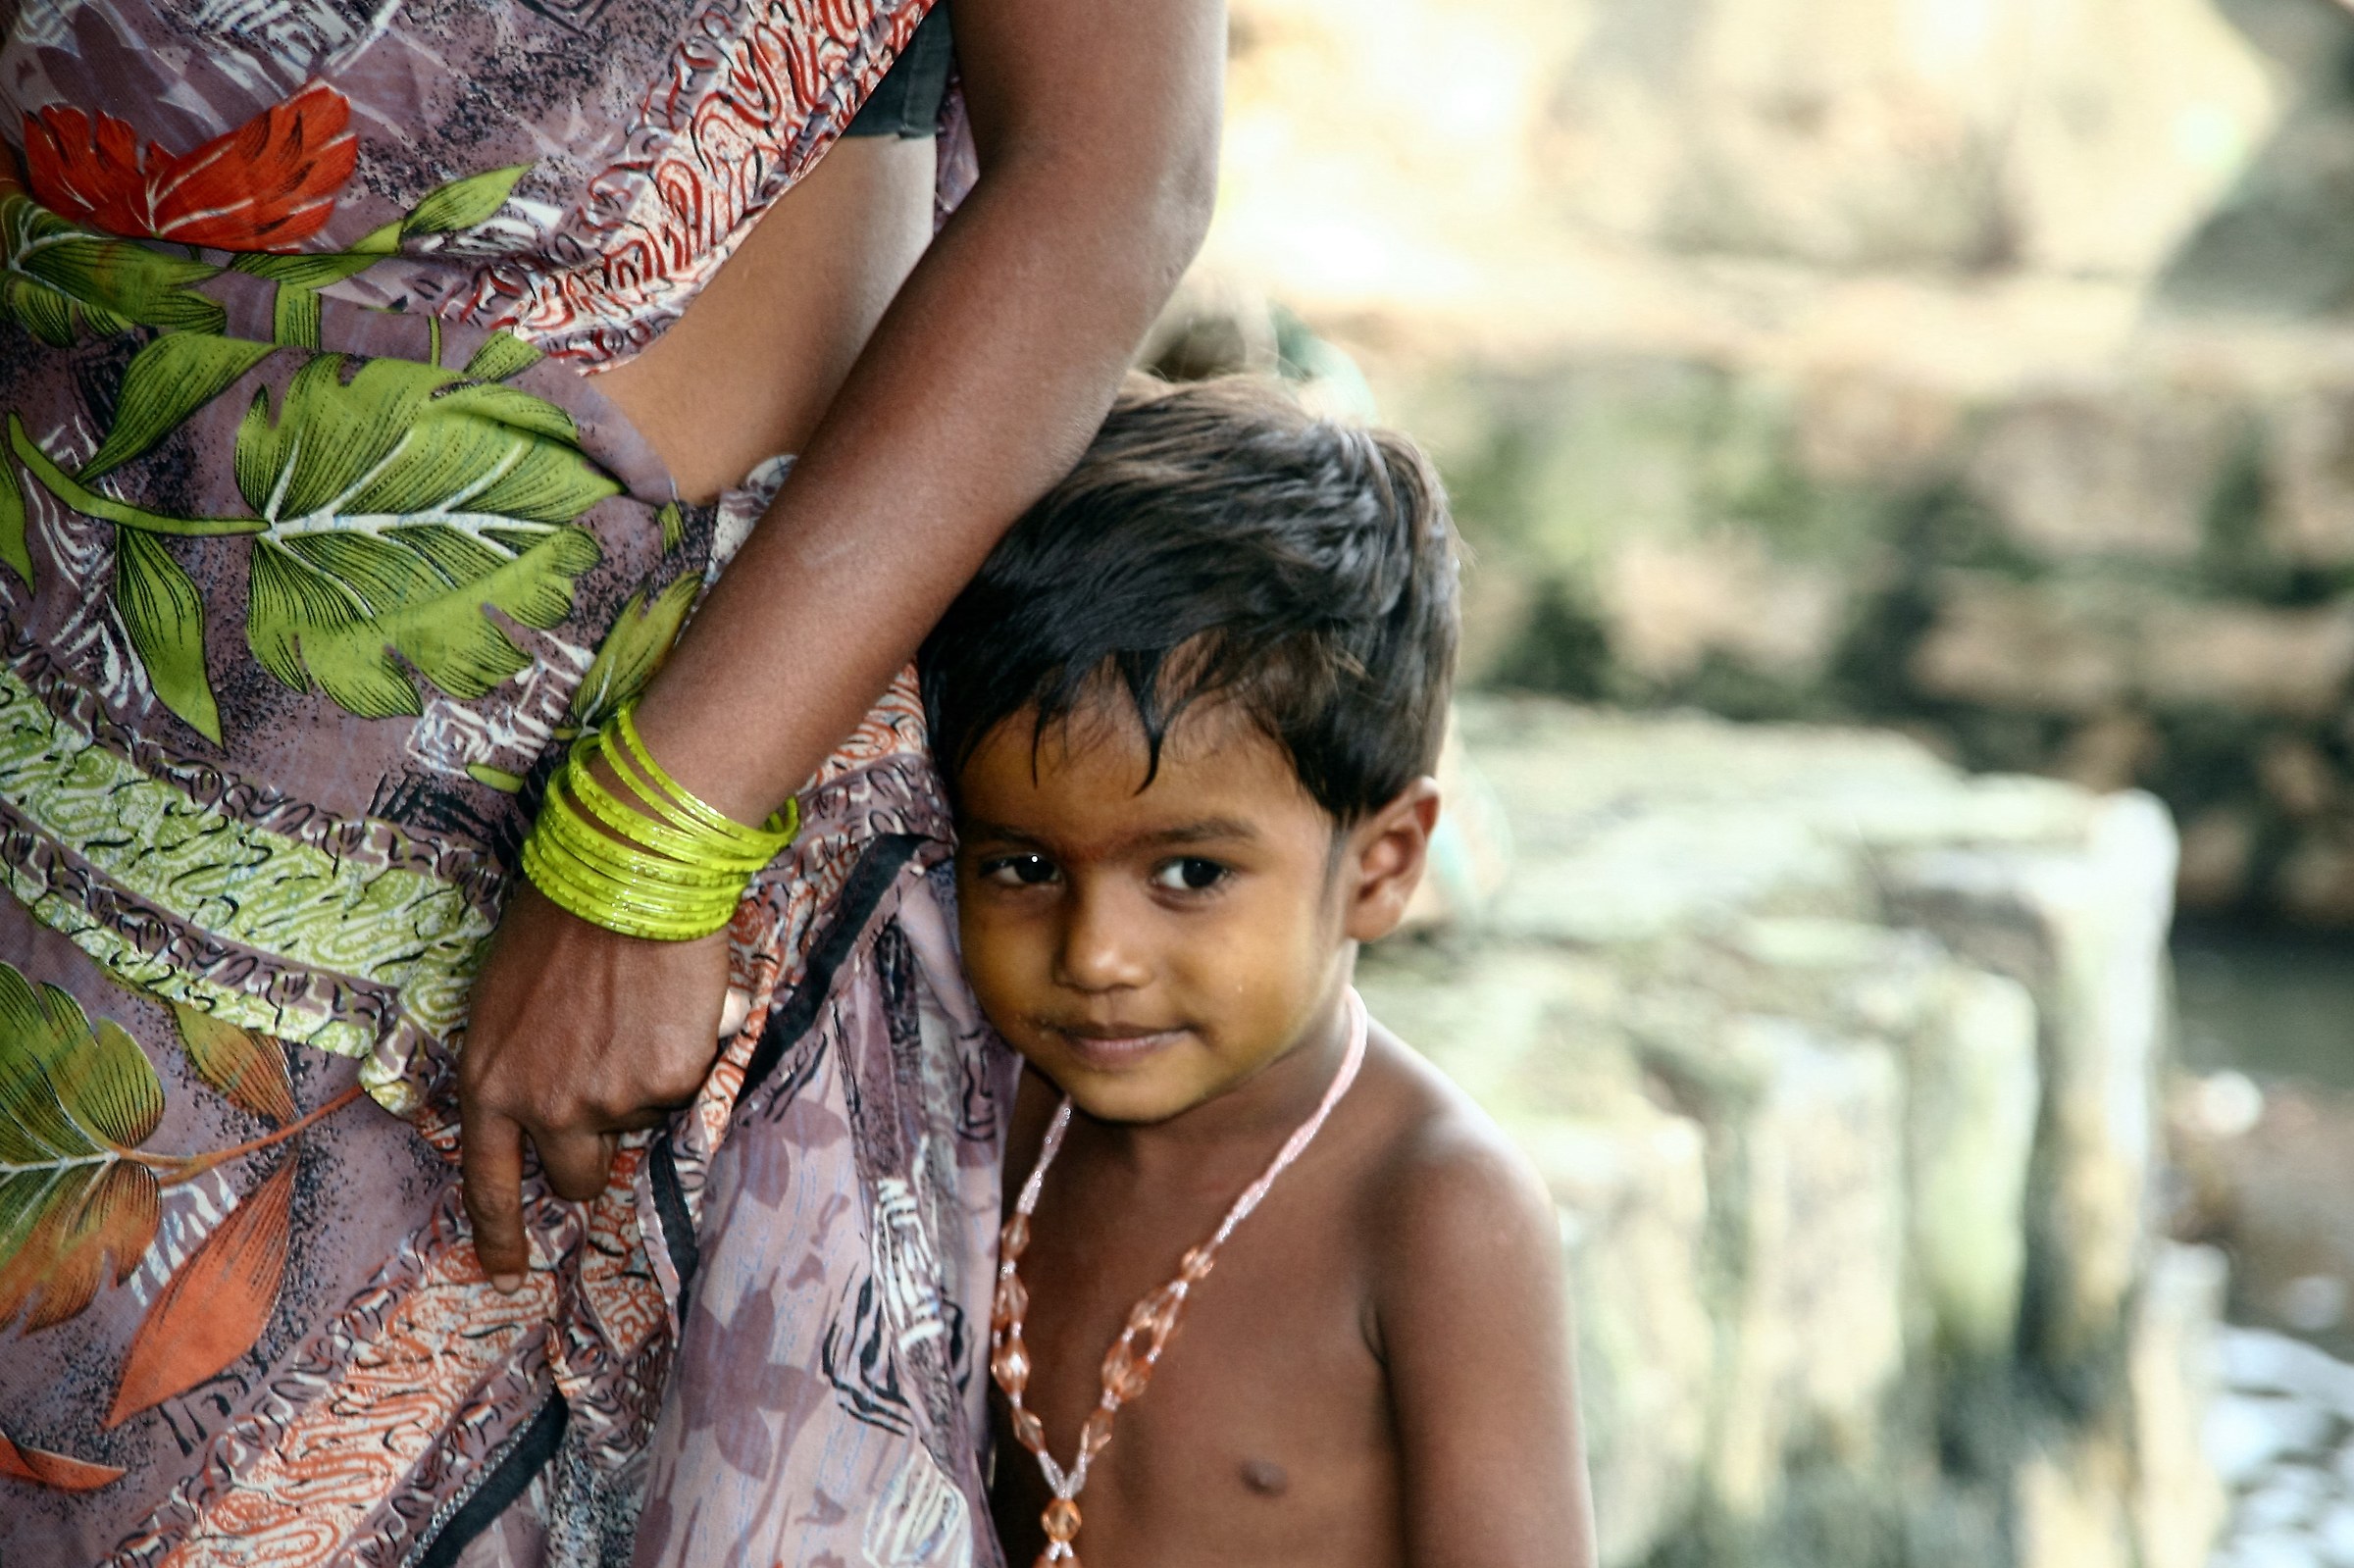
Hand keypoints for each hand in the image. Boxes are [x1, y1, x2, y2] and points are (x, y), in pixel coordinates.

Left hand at [458, 880, 730, 1289]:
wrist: (626, 874)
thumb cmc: (562, 916)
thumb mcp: (507, 995)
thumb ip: (520, 1059)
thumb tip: (551, 1101)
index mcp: (489, 1082)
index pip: (487, 1181)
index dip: (499, 1231)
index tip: (507, 1269)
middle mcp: (544, 1105)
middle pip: (576, 1174)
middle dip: (597, 1150)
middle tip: (614, 1092)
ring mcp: (608, 1101)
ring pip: (641, 1123)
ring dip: (647, 1083)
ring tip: (644, 1009)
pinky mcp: (669, 1084)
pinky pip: (687, 1087)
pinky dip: (688, 1052)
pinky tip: (677, 1002)